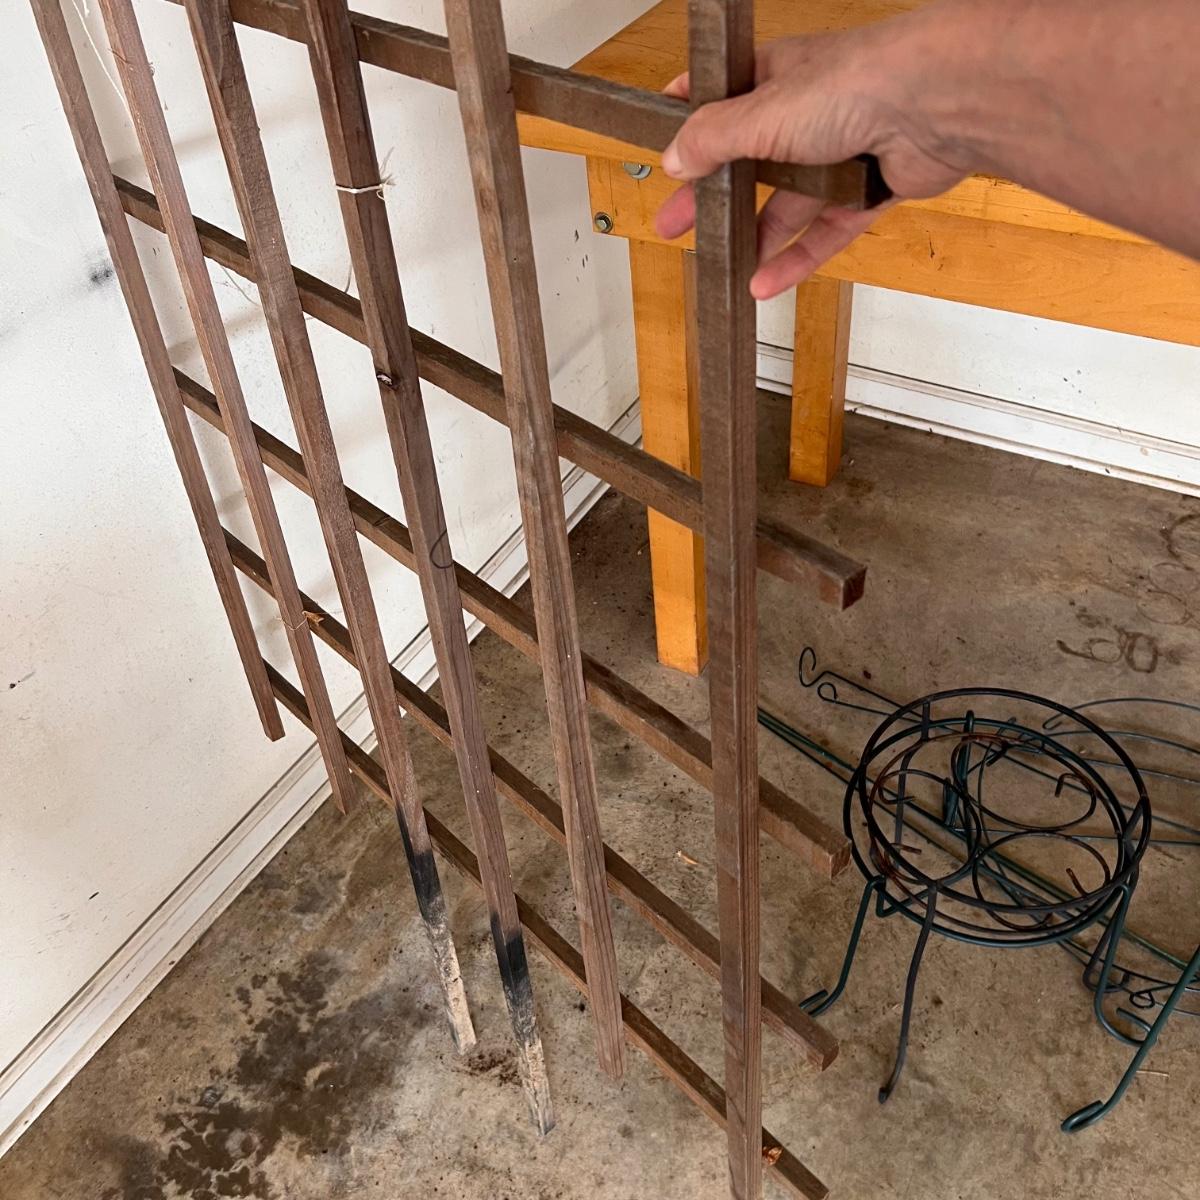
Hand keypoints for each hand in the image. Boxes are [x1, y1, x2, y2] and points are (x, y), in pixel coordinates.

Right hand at [655, 27, 967, 297]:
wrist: (935, 103)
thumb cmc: (857, 83)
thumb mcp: (761, 113)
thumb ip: (712, 138)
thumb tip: (674, 156)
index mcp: (778, 76)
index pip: (724, 97)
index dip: (692, 122)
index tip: (664, 148)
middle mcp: (809, 112)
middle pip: (750, 163)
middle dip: (713, 196)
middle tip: (678, 223)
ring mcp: (841, 153)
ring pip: (789, 205)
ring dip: (756, 237)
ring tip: (723, 265)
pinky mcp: (868, 190)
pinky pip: (825, 232)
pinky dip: (797, 258)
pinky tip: (766, 282)